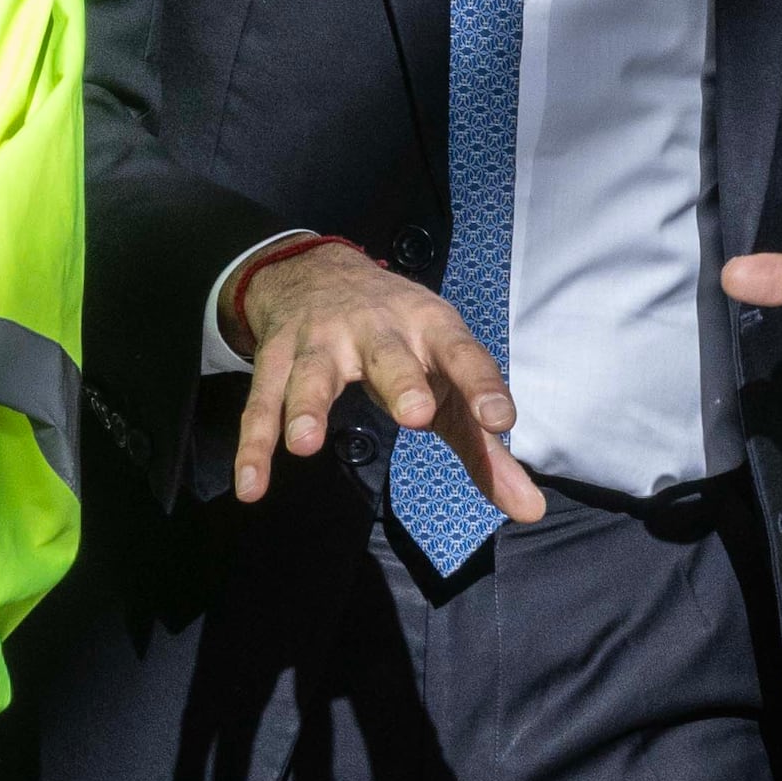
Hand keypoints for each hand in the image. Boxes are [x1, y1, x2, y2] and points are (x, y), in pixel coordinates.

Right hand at [226, 243, 544, 524]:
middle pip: (389, 357)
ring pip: (313, 374)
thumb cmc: (403, 341)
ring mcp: (321, 340)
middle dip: (401, 383)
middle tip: (415, 416)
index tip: (499, 419)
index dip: (481, 385)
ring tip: (305, 444)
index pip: (463, 355)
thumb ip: (485, 451)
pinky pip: (261, 403)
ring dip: (307, 406)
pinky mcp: (277, 357)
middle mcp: (377, 328)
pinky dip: (253, 445)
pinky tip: (251, 486)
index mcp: (431, 329)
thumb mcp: (447, 380)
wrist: (318, 270)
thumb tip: (530, 510)